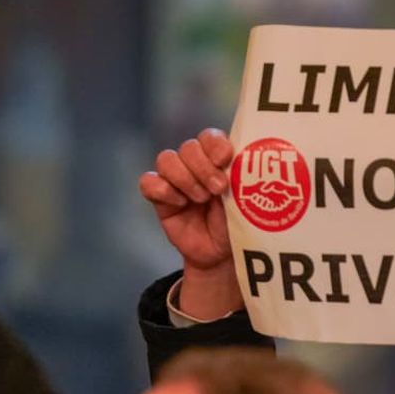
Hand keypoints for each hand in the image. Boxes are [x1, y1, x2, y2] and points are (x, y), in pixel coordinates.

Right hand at [139, 129, 243, 320]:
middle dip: (203, 167)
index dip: (214, 144)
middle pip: (188, 147)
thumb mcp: (245, 202)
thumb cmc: (238, 225)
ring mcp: (176, 180)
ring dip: (185, 178)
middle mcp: (196, 166)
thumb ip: (239, 179)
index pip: (209, 138)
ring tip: (201, 199)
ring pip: (167, 159)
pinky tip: (179, 203)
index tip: (226, 158)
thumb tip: (234, 162)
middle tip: (218, 189)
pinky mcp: (160, 198)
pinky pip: (148, 182)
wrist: (222, 256)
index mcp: (219, 160)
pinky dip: (162, 190)